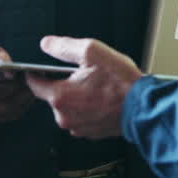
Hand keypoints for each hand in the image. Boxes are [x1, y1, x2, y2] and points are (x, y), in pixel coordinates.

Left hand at [26, 36, 142, 138]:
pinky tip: (102, 99)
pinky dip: (88, 108)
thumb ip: (64, 47)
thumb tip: (47, 44)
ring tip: (97, 87)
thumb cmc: (121, 82)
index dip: (37, 72)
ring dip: (77, 97)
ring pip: (68, 107)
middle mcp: (65, 116)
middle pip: (53, 96)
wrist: (144, 107)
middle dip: (64, 84)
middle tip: (83, 75)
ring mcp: (77, 127)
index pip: (34, 84)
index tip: (43, 68)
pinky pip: (81, 117)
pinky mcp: (90, 133)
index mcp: (60, 96)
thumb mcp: (92, 52)